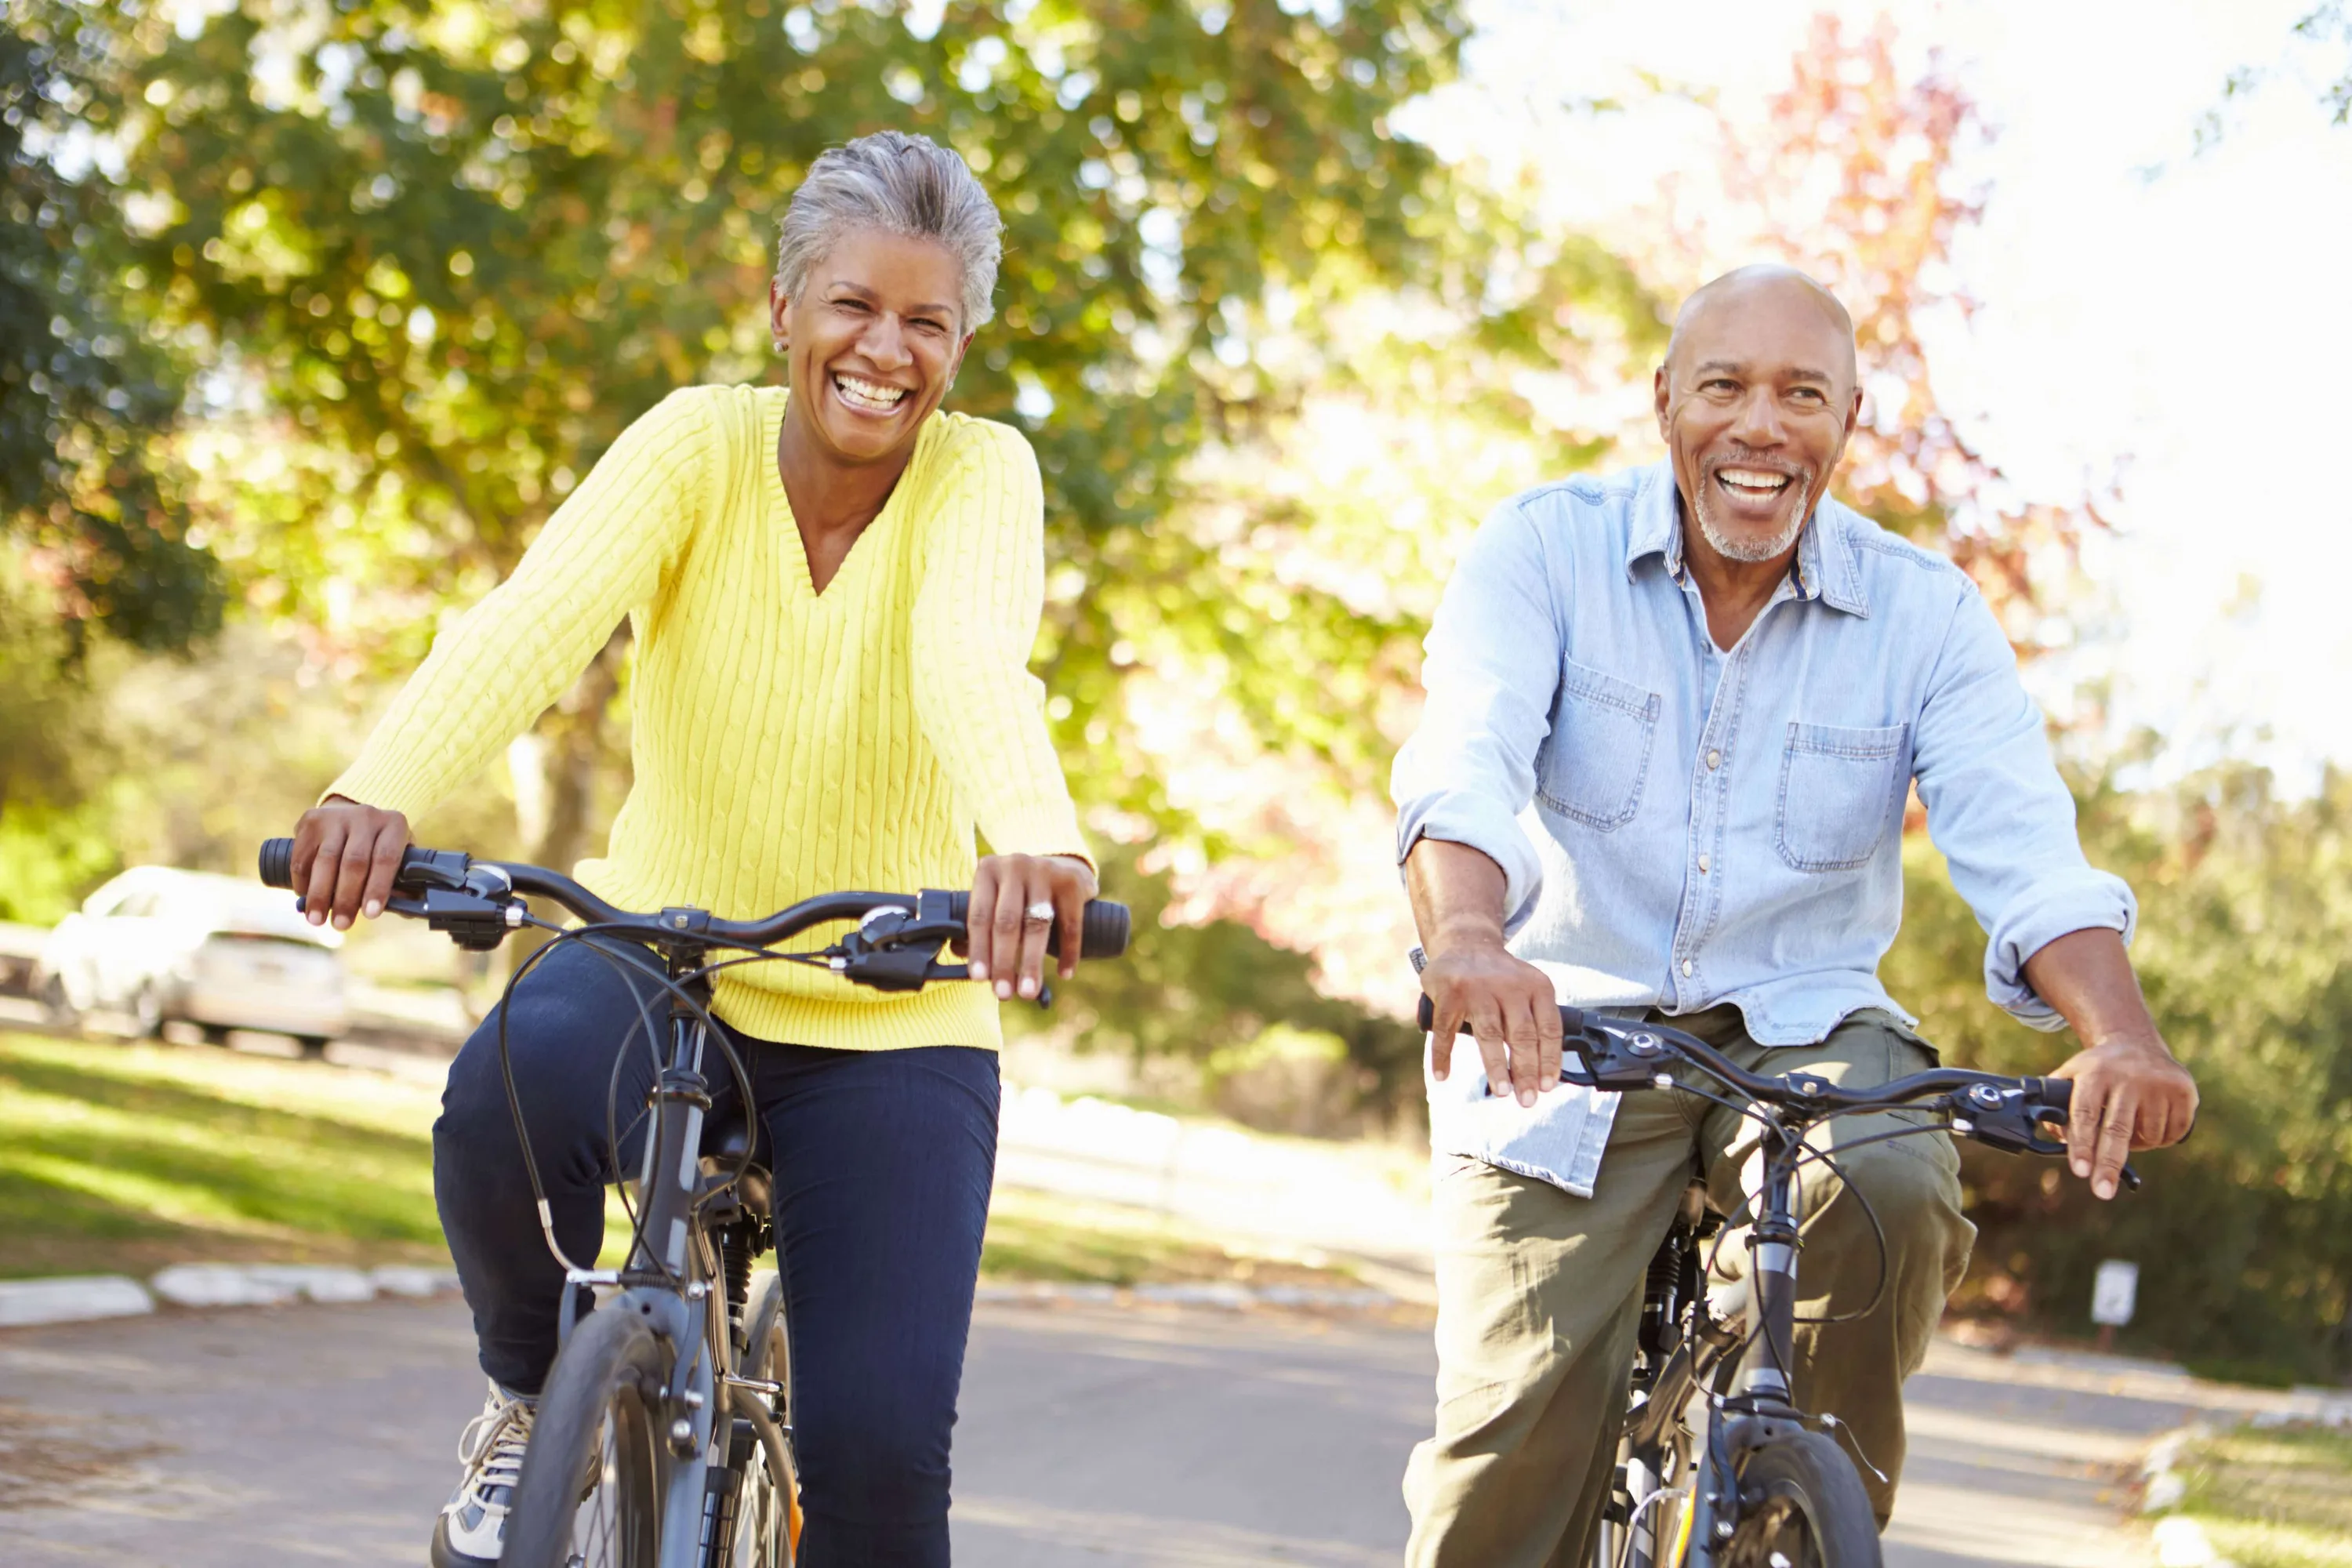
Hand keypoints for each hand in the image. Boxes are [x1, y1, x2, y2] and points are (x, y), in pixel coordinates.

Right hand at [291, 796, 410, 930]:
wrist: (348, 816)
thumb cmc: (377, 847)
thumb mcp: (397, 857)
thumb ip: (402, 883)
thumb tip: (407, 910)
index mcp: (394, 824)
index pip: (386, 858)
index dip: (378, 888)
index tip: (371, 914)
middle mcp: (366, 816)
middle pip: (354, 862)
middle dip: (346, 898)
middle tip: (341, 924)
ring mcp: (337, 817)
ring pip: (326, 860)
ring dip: (320, 894)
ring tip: (317, 920)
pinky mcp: (311, 821)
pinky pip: (304, 856)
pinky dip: (303, 881)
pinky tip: (305, 897)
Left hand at [966, 853, 1096, 1001]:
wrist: (1064, 866)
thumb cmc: (1021, 892)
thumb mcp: (996, 898)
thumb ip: (980, 924)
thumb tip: (958, 954)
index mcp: (988, 870)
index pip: (979, 915)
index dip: (979, 949)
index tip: (979, 978)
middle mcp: (1015, 866)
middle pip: (1007, 921)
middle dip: (1004, 961)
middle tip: (1004, 993)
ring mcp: (1045, 871)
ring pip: (1036, 925)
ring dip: (1032, 963)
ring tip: (1029, 991)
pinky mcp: (1072, 881)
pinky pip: (1070, 924)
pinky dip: (1068, 952)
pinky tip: (1064, 974)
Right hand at [1422, 938, 1562, 1107]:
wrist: (1466, 943)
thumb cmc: (1501, 979)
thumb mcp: (1529, 988)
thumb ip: (1536, 1021)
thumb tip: (1543, 1073)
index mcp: (1536, 986)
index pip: (1549, 1029)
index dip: (1549, 1060)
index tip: (1547, 1087)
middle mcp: (1509, 985)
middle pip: (1522, 1035)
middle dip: (1526, 1071)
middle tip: (1527, 1099)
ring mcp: (1477, 988)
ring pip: (1490, 1034)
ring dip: (1496, 1067)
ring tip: (1502, 1092)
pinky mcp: (1449, 993)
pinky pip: (1446, 1030)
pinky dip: (1442, 1055)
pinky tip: (1442, 1074)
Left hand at [2048, 1033, 2197, 1200]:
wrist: (2136, 1043)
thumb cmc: (2098, 1070)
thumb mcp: (2071, 1076)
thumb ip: (2056, 1106)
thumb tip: (2056, 1141)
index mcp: (2094, 1074)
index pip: (2085, 1114)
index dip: (2081, 1144)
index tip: (2080, 1172)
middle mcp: (2127, 1077)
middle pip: (2116, 1129)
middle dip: (2108, 1164)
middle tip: (2101, 1192)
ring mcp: (2157, 1083)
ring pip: (2148, 1137)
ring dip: (2138, 1146)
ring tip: (2130, 1128)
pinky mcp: (2183, 1090)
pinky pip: (2173, 1133)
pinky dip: (2161, 1139)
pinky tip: (2152, 1121)